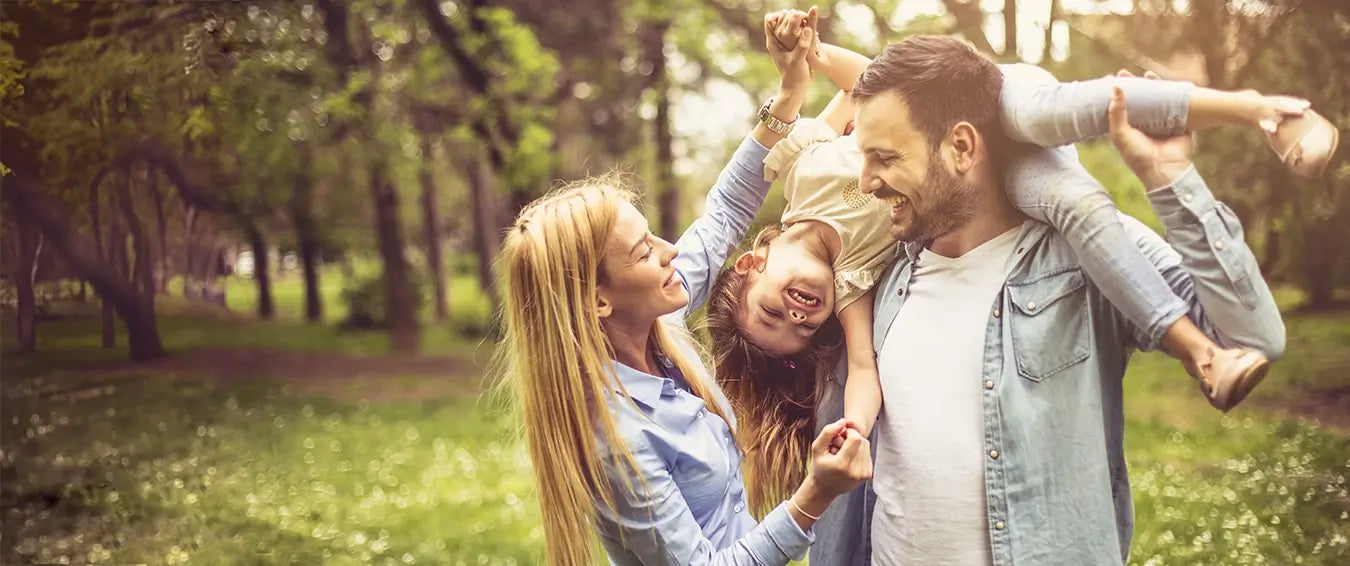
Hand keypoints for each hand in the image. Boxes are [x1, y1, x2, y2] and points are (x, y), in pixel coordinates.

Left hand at [763, 7, 818, 92]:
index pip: (770, 21)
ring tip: (808, 23)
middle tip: (804, 19)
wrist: (797, 86)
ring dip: (799, 21)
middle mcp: (777, 40)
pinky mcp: (794, 44)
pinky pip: (798, 30)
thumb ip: (802, 45)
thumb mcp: (798, 60)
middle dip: (792, 17)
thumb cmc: (794, 76)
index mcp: (773, 42)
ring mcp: (785, 42)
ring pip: (790, 24)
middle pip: (781, 19)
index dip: (781, 16)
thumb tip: (807, 28)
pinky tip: (812, 30)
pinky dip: (804, 27)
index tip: (794, 18)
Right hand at [805, 419, 871, 498]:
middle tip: (840, 444)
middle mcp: (855, 471)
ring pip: (867, 447)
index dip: (849, 432)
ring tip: (843, 451)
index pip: (856, 438)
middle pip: (863, 441)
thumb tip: (843, 421)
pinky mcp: (867, 475)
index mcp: (842, 465)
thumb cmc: (819, 468)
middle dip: (852, 437)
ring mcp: (863, 475)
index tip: (840, 435)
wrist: (824, 489)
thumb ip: (828, 432)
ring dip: (856, 444)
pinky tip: (849, 458)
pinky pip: (868, 454)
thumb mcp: (817, 448)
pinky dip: (859, 452)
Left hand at [1107, 69, 1193, 189]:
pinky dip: (1173, 93)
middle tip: (1123, 73)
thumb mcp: (1121, 135)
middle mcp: (1144, 124)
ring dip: (1152, 86)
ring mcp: (1161, 122)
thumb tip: (1116, 87)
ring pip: (1157, 100)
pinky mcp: (1178, 122)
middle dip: (1132, 87)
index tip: (1108, 80)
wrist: (1165, 169)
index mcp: (1128, 128)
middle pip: (1138, 100)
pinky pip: (1176, 104)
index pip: (1119, 107)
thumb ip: (1117, 113)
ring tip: (1145, 74)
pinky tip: (1168, 82)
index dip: (1115, 94)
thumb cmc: (1138, 156)